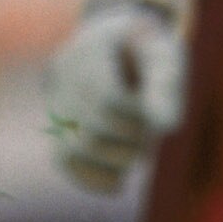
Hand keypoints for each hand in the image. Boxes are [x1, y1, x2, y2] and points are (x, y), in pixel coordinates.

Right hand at [45, 0, 187, 193]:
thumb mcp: (163, 52)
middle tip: (151, 133)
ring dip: (116, 161)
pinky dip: (94, 178)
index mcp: (91, 49)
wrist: (111, 42)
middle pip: (93, 128)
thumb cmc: (146, 49)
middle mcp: (64, 75)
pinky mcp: (56, 129)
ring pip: (75, 149)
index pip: (107, 97)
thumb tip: (167, 127)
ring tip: (137, 149)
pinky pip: (63, 161)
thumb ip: (166, 83)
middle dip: (133, 140)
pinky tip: (119, 178)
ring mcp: (55, 102)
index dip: (138, 116)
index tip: (160, 116)